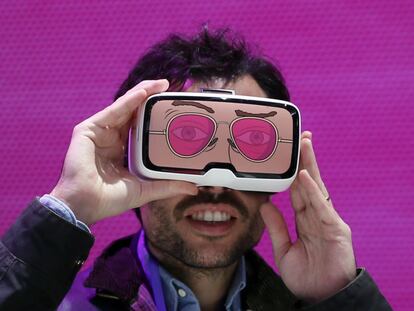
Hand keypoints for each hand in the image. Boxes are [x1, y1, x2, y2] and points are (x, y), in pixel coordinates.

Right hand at [50, 79, 197, 224]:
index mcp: (122, 149)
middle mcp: (111, 137)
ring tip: (160, 85)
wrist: (85, 205)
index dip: (155, 115)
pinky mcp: (88, 130)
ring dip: (142, 93)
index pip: (140, 125)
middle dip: (150, 98)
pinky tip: (143, 93)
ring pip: (123, 106)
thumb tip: (192, 187)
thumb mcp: (144, 189)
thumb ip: (167, 186)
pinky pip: (112, 112)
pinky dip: (128, 101)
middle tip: (169, 87)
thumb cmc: (109, 199)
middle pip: (133, 111)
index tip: (172, 106)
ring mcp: (100, 132)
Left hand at [260, 131, 355, 302]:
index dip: (292, 172)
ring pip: (317, 188)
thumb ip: (276, 227)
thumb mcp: (283, 250)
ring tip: (303, 145)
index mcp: (305, 219)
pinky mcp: (336, 230)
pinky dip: (312, 191)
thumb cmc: (307, 276)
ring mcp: (327, 221)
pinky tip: (305, 177)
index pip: (298, 190)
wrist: (321, 298)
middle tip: (299, 137)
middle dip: (304, 160)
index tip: (286, 154)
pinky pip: (321, 207)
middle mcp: (317, 216)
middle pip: (309, 183)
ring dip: (309, 166)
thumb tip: (265, 205)